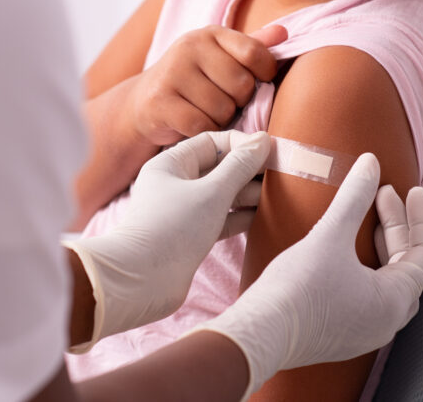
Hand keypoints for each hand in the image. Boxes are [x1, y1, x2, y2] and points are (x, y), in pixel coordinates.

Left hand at [64, 131, 270, 350]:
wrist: (141, 283)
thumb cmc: (172, 229)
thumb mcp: (212, 192)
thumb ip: (240, 166)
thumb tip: (263, 140)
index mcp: (171, 164)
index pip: (212, 142)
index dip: (242, 145)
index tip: (271, 152)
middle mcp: (175, 184)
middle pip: (219, 168)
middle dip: (248, 170)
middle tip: (280, 176)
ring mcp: (182, 212)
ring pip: (221, 195)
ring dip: (247, 194)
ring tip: (276, 197)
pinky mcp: (190, 236)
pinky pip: (220, 219)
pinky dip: (240, 217)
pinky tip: (262, 218)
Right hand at [127, 25, 286, 145]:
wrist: (144, 102)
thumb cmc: (195, 80)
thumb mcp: (223, 58)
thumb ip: (253, 47)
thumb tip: (284, 34)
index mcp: (211, 33)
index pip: (255, 53)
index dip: (264, 74)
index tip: (256, 82)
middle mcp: (189, 46)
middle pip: (242, 85)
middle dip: (239, 102)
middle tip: (223, 101)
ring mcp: (172, 73)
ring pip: (223, 109)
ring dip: (221, 120)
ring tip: (206, 112)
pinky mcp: (160, 101)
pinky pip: (202, 125)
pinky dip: (204, 132)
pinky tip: (194, 125)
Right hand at [196, 154, 422, 397]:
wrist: (258, 335)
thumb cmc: (296, 289)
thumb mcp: (330, 235)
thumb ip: (355, 196)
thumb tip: (371, 161)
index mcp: (393, 301)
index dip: (422, 217)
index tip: (411, 190)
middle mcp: (386, 322)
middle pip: (408, 267)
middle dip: (397, 226)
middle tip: (382, 193)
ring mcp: (364, 333)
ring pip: (389, 282)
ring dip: (382, 247)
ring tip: (367, 216)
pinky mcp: (342, 336)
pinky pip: (369, 297)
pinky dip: (368, 267)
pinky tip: (347, 250)